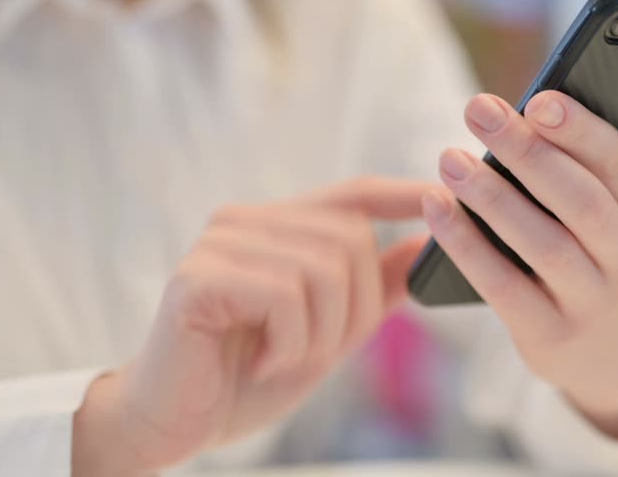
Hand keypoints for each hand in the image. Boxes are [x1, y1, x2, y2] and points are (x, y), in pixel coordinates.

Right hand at [72, 177, 432, 476]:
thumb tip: (426, 245)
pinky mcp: (198, 277)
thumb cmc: (245, 374)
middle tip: (315, 352)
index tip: (443, 198)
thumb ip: (374, 288)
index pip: (352, 194)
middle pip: (351, 240)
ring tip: (282, 359)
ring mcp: (219, 244)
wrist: (173, 423)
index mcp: (276, 226)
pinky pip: (285, 296)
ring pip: (324, 269)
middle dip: (356, 309)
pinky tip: (261, 362)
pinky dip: (289, 343)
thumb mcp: (329, 332)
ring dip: (320, 335)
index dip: (401, 194)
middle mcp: (246, 221)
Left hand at [421, 84, 617, 440]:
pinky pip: (501, 286)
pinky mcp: (548, 336)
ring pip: (541, 243)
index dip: (579, 132)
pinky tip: (436, 207)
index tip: (537, 98)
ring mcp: (591, 302)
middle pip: (579, 201)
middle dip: (527, 152)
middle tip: (478, 109)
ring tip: (451, 157)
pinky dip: (466, 245)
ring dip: (490, 197)